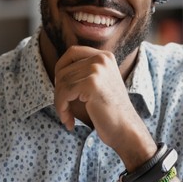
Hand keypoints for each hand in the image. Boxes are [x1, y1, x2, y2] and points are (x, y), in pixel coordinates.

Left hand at [51, 46, 153, 167]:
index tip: (61, 90)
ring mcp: (97, 69)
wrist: (125, 129)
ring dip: (59, 103)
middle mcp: (102, 58)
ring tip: (67, 117)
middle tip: (64, 109)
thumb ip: (80, 74)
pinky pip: (64, 93)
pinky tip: (69, 121)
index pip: (72, 52)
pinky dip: (61, 109)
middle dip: (58, 92)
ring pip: (61, 82)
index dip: (60, 70)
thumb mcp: (96, 85)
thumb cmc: (107, 112)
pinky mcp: (92, 83)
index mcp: (105, 56)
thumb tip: (57, 71)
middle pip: (63, 70)